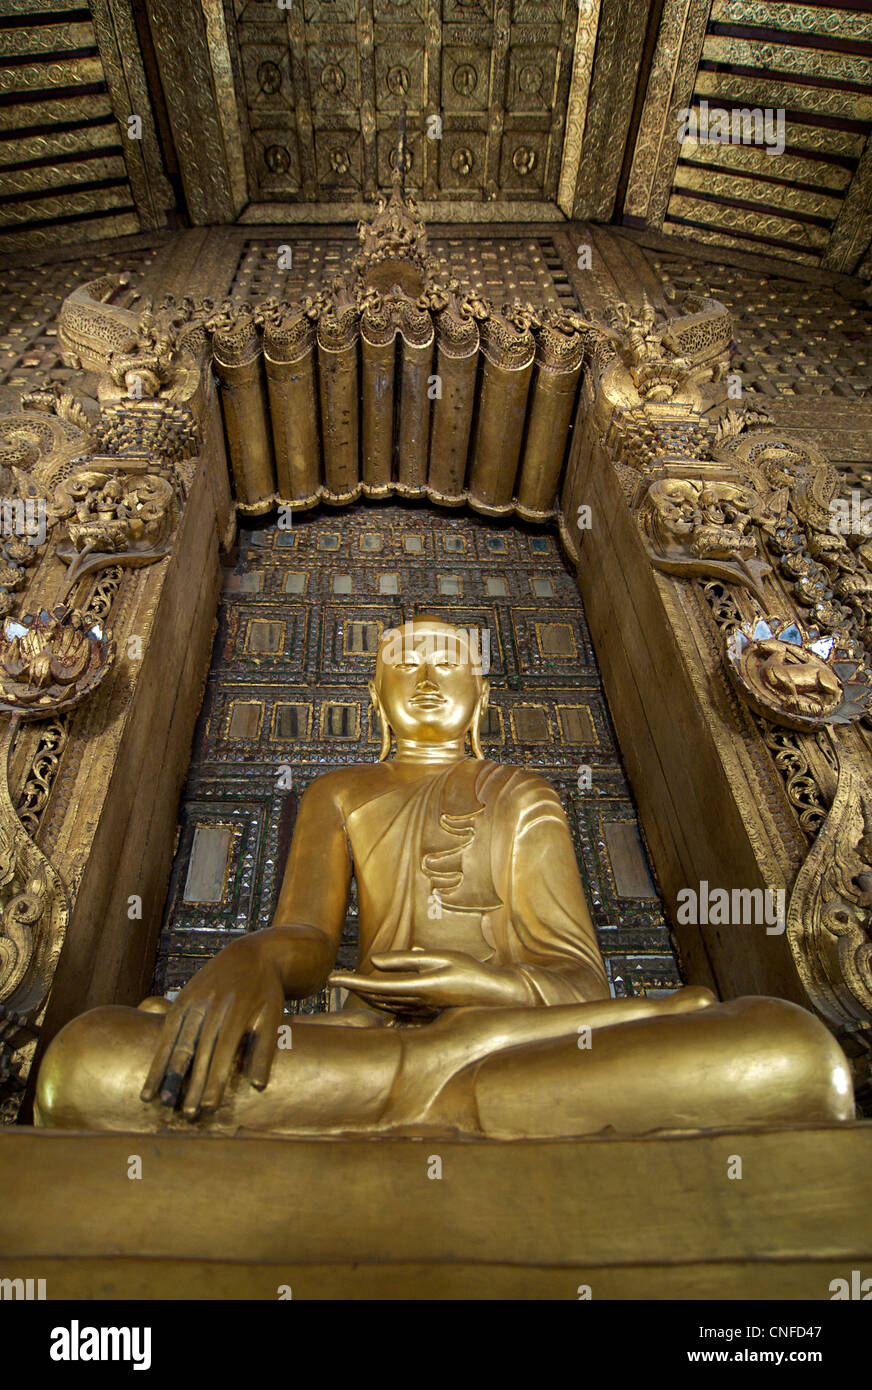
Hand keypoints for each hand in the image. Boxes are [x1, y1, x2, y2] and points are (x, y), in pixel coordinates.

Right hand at [140, 935, 285, 1119]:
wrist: (251, 954)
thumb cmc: (266, 993)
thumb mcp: (273, 1017)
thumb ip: (263, 1051)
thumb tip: (258, 1087)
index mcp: (237, 1011)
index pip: (224, 1051)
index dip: (215, 1080)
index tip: (209, 1107)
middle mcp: (212, 1005)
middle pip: (198, 1051)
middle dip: (192, 1084)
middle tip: (186, 1114)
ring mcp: (194, 1001)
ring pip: (177, 1042)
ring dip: (167, 1074)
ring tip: (159, 1102)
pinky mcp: (181, 999)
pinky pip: (166, 1032)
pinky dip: (157, 1058)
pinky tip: (151, 1082)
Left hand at [329, 950, 531, 1018]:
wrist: (494, 996)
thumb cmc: (469, 971)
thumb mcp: (440, 958)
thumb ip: (406, 960)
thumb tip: (375, 961)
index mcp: (416, 988)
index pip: (375, 985)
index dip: (351, 982)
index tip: (331, 979)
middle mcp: (414, 1003)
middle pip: (375, 997)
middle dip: (354, 989)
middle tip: (334, 981)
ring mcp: (420, 1009)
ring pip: (384, 1003)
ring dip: (365, 995)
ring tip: (349, 985)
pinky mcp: (425, 1011)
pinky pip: (395, 1006)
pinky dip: (381, 999)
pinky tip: (376, 994)